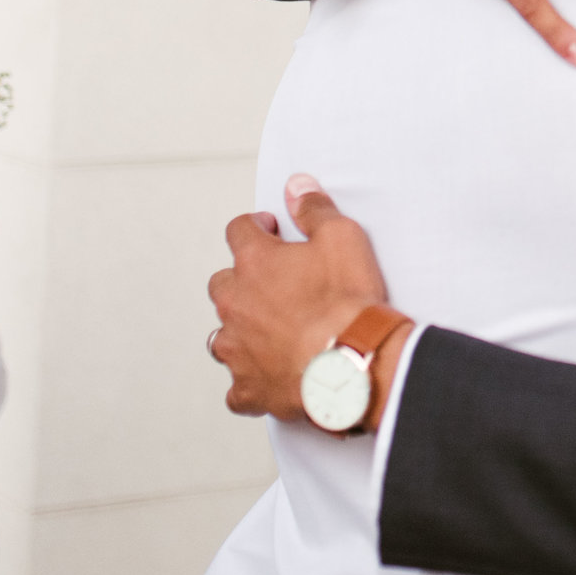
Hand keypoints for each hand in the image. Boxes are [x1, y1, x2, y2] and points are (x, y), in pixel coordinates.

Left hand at [209, 175, 395, 423]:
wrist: (353, 363)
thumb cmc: (348, 301)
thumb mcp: (342, 237)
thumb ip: (314, 209)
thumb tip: (295, 186)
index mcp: (255, 263)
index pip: (238, 231)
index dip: (256, 228)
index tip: (272, 231)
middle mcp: (236, 303)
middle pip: (222, 283)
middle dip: (243, 280)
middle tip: (277, 283)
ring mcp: (237, 349)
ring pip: (222, 336)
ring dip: (241, 330)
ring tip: (271, 331)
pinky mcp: (248, 388)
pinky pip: (236, 388)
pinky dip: (249, 381)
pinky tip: (267, 377)